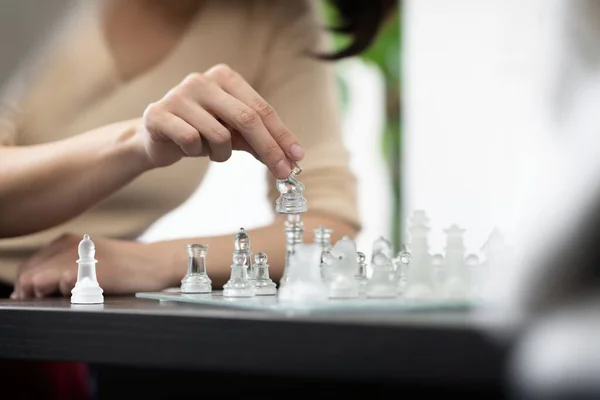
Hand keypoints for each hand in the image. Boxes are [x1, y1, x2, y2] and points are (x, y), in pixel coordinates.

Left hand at [11, 233, 176, 298]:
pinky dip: (63, 293)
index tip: (39, 300)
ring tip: (72, 296)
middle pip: (28, 275)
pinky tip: (81, 293)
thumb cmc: (127, 267)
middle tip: (56, 302)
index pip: (28, 268)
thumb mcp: (91, 261)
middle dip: (32, 293)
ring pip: (38, 280)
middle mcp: (68, 245)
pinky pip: (60, 283)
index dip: (27, 287)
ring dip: (46, 295)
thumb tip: (32, 290)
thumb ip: (63, 270)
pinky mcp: (91, 269)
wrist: (158, 262)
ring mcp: (79, 256)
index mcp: (66, 241)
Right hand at [139, 64, 304, 178]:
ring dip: (220, 154)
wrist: (154, 137)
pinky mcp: (158, 114)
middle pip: (247, 118)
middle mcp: (202, 80)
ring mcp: (178, 95)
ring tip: (208, 150)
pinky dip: (195, 151)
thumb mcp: (233, 133)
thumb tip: (291, 158)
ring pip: (219, 135)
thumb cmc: (199, 131)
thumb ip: (258, 140)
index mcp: (225, 77)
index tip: (297, 158)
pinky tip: (186, 147)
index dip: (281, 135)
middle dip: (269, 149)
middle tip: (283, 173)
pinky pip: (191, 140)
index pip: (261, 109)